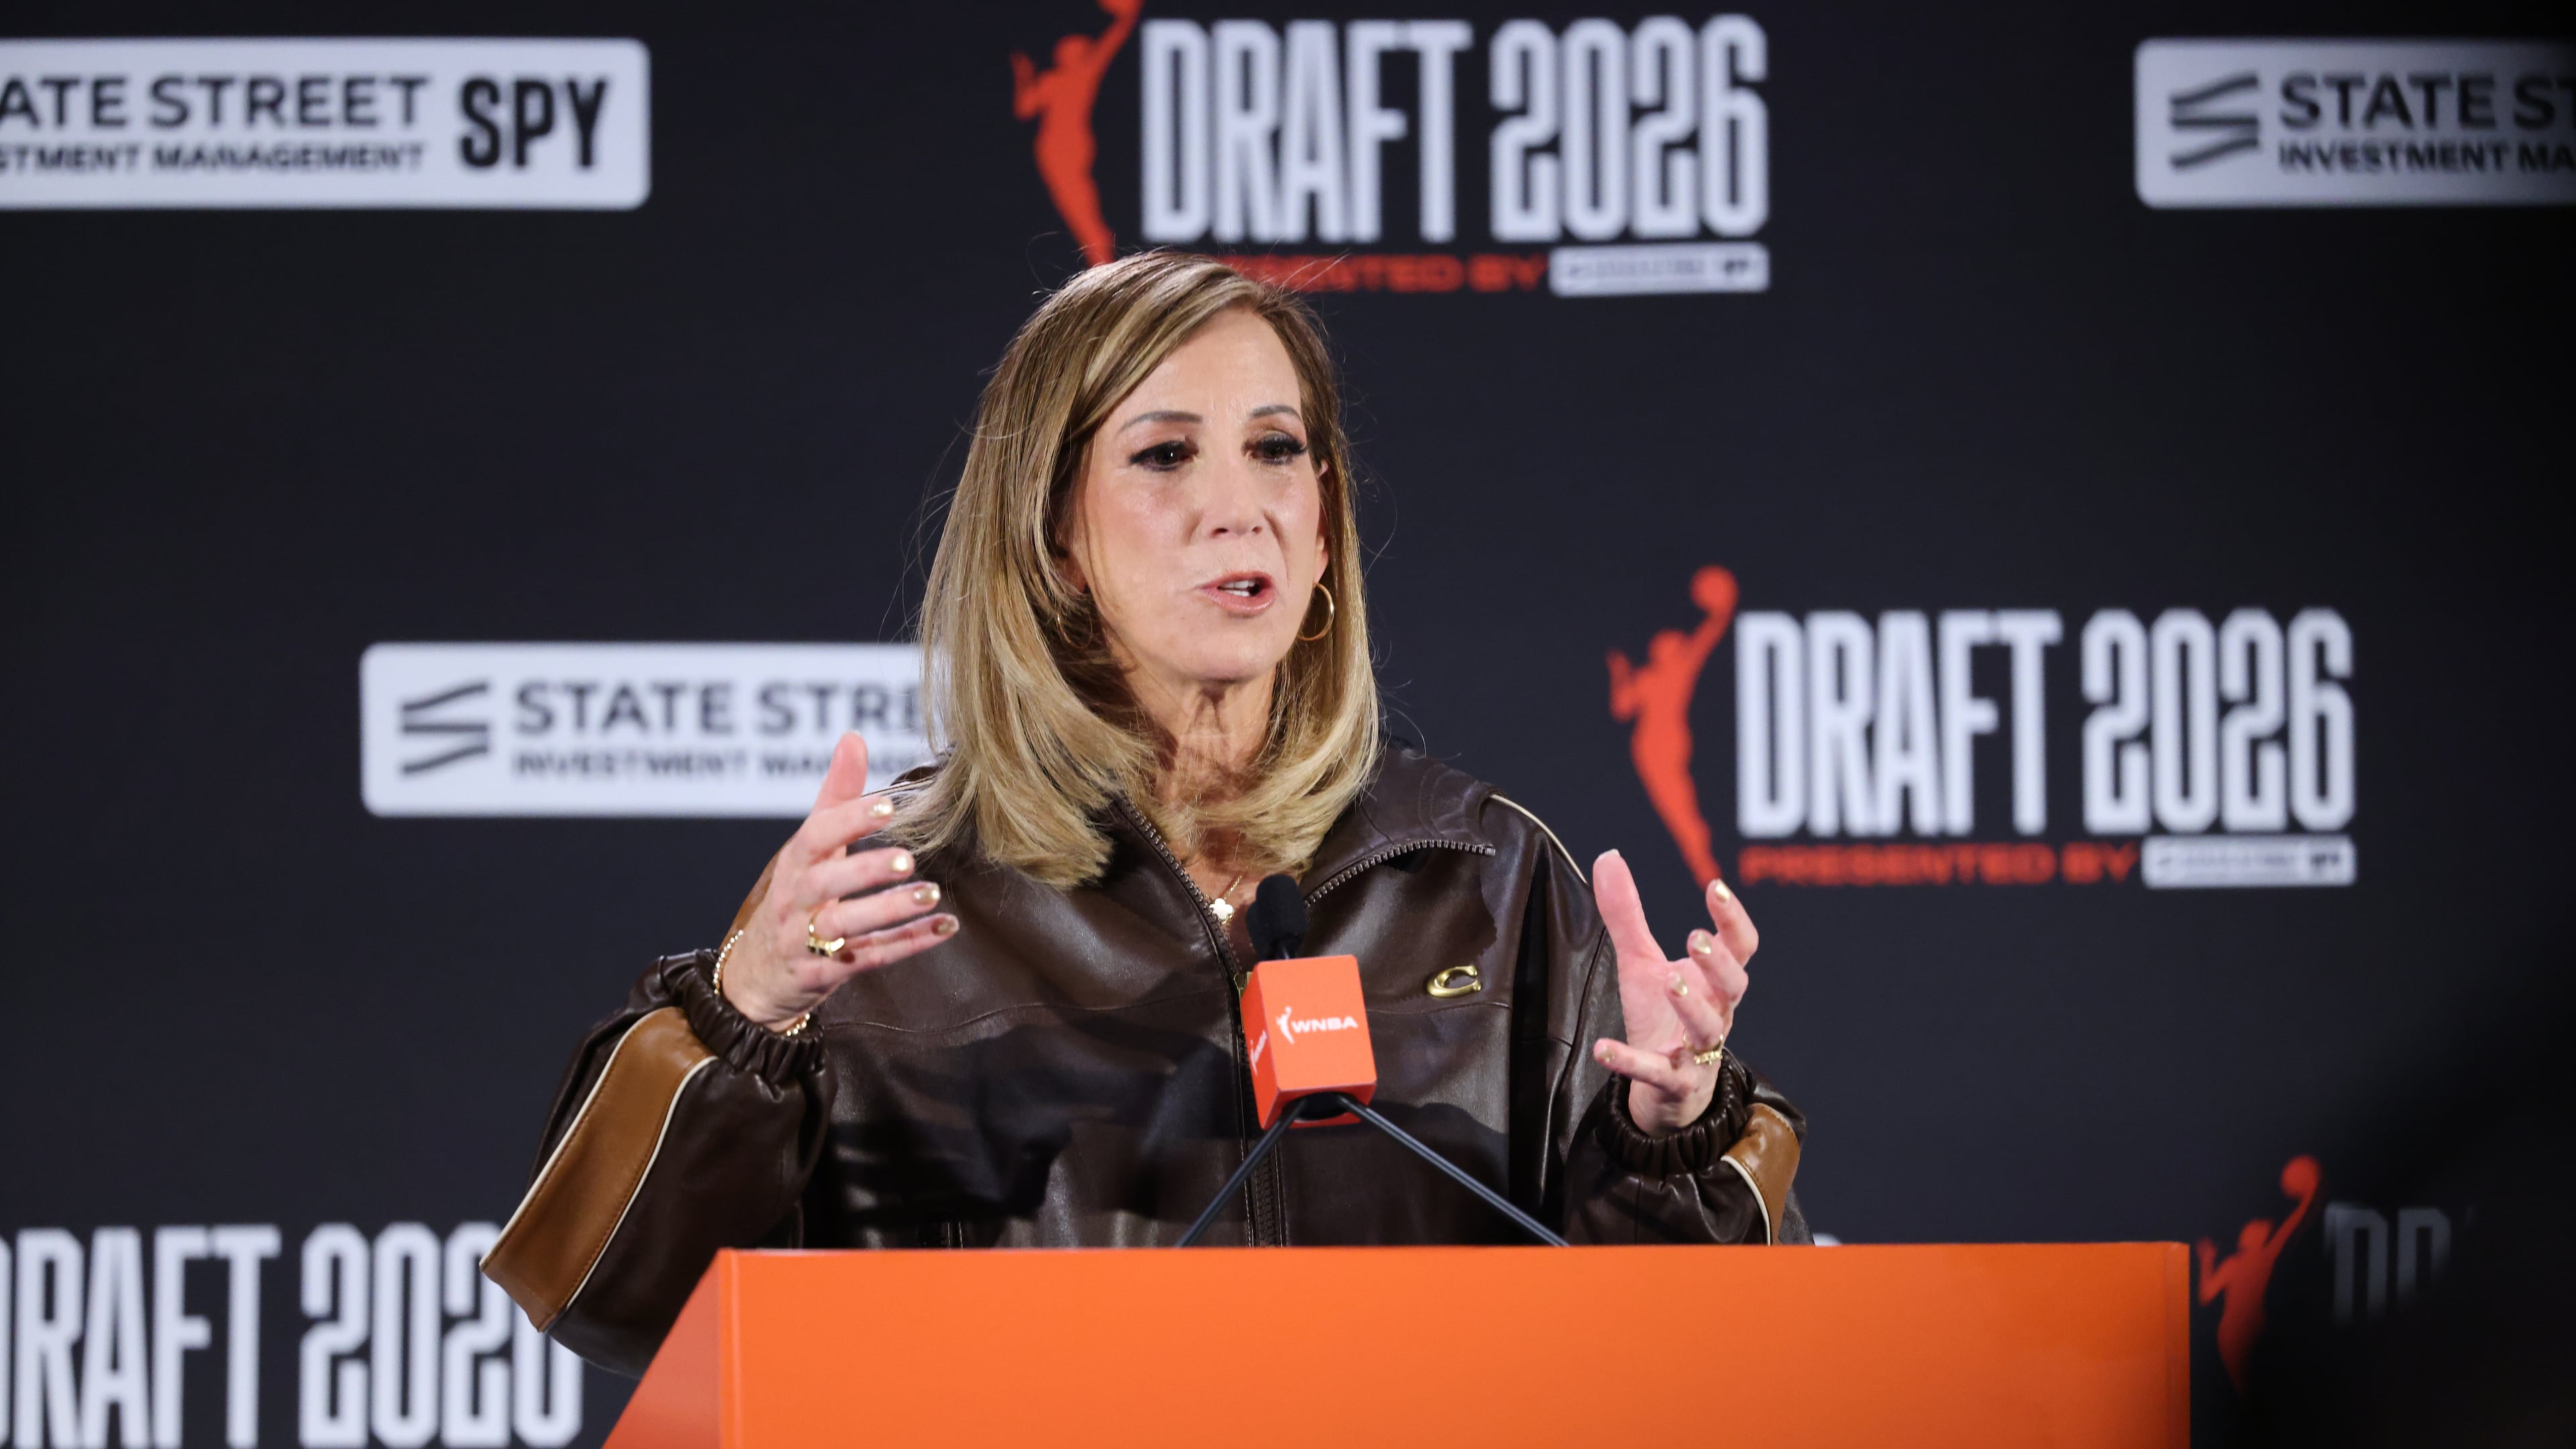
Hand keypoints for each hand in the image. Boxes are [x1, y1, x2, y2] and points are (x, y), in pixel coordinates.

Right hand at [719, 733, 956, 1030]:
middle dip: (864, 870)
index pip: (816, 836)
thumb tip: (853, 738)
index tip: (888, 806)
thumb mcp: (808, 848)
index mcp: (795, 863)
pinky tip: (945, 928)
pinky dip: (907, 945)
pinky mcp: (823, 974)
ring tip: (931, 895)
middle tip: (907, 859)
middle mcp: (795, 901)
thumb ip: (835, 797)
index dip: (849, 820)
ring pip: (846, 928)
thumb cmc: (794, 897)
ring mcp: (806, 941)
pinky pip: (869, 960)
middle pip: (825, 885)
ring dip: (889, 911)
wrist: (755, 976)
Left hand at [1588, 850, 1756, 1133]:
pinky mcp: (1673, 1082)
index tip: (1715, 886)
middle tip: (1695, 937)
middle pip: (1735, 986)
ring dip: (1691, 1005)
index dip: (1734, 918)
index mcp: (1715, 982)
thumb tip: (1608, 855)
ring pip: (1708, 1029)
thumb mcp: (1640, 962)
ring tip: (1669, 981)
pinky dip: (1629, 1061)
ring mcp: (1698, 1051)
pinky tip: (1601, 1049)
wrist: (1665, 1088)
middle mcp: (1716, 1013)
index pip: (1741, 946)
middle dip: (1719, 961)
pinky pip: (1656, 1073)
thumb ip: (1627, 914)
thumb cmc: (1660, 1015)